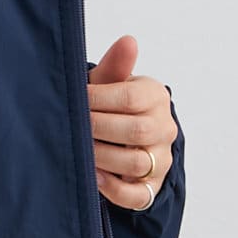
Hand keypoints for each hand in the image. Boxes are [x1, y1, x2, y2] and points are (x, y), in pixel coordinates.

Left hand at [86, 34, 177, 211]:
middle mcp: (164, 128)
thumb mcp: (111, 85)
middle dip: (99, 129)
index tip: (75, 100)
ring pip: (136, 162)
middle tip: (73, 128)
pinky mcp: (151, 187)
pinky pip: (138, 195)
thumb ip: (116, 67)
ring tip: (79, 152)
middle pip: (136, 130)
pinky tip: (94, 178)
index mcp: (155, 97)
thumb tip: (128, 41)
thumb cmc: (111, 107)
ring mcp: (160, 159)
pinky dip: (115, 189)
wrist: (123, 137)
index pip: (130, 98)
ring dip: (104, 157)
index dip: (98, 100)